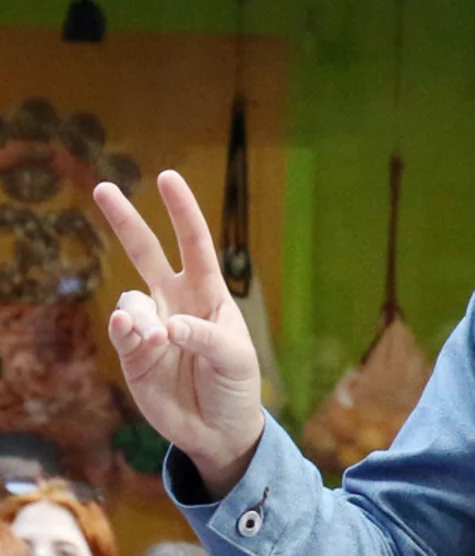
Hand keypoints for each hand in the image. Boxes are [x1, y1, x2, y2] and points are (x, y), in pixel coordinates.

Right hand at [94, 170, 265, 497]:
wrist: (218, 429)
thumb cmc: (236, 384)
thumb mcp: (236, 358)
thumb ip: (205, 337)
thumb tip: (166, 325)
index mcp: (209, 294)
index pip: (195, 244)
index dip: (183, 212)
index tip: (168, 178)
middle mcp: (176, 302)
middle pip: (146, 253)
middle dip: (126, 221)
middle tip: (104, 188)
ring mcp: (151, 326)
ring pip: (130, 299)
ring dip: (141, 316)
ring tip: (161, 342)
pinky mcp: (132, 353)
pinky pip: (120, 330)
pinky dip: (125, 330)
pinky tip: (137, 336)